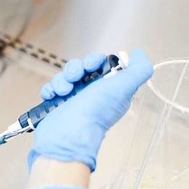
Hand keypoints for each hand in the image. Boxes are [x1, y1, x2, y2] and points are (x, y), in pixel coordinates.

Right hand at [30, 49, 152, 170]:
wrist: (68, 134)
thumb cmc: (96, 112)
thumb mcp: (124, 88)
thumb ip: (139, 69)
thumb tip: (138, 54)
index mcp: (108, 88)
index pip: (101, 64)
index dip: (94, 60)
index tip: (91, 66)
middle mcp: (91, 93)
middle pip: (80, 67)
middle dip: (75, 68)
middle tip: (75, 79)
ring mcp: (72, 98)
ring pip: (64, 76)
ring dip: (61, 79)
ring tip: (63, 92)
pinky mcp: (55, 104)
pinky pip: (50, 87)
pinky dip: (49, 89)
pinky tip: (52, 96)